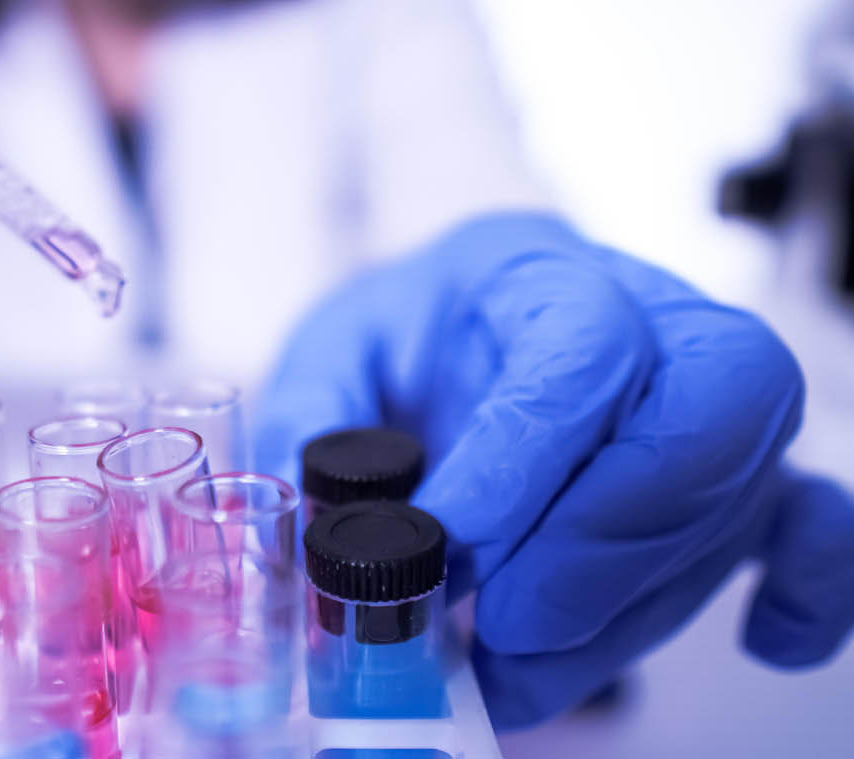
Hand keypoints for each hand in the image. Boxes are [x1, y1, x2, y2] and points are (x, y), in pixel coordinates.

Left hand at [254, 212, 853, 726]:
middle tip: (505, 633)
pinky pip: (819, 519)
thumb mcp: (329, 358)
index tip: (452, 549)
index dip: (528, 457)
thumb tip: (321, 527)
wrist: (455, 334)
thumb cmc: (402, 343)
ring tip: (515, 674)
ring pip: (737, 494)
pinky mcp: (741, 469)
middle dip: (606, 542)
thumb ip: (313, 426)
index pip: (580, 345)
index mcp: (533, 272)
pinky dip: (808, 590)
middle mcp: (649, 314)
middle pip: (709, 405)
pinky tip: (764, 640)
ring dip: (629, 611)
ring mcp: (708, 394)